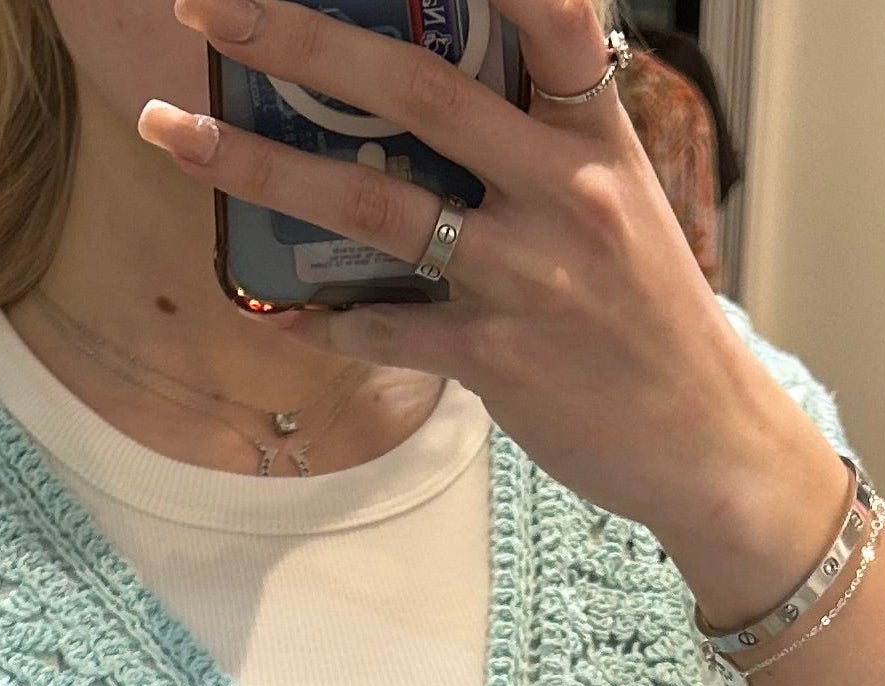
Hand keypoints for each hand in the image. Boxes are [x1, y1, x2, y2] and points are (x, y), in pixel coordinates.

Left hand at [141, 0, 853, 627]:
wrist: (708, 443)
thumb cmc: (654, 321)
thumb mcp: (620, 206)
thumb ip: (539, 144)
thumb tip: (432, 101)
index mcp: (596, 137)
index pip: (549, 17)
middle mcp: (562, 191)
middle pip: (419, 92)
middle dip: (304, 42)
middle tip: (209, 6)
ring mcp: (526, 276)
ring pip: (375, 205)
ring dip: (262, 167)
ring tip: (176, 135)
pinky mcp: (497, 359)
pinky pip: (386, 326)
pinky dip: (324, 320)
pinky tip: (276, 311)